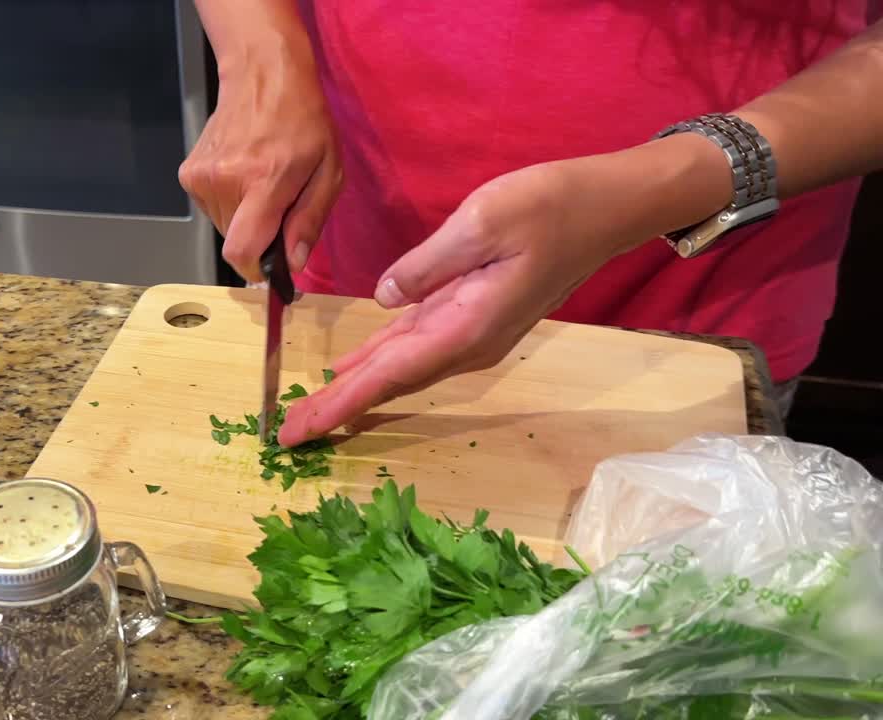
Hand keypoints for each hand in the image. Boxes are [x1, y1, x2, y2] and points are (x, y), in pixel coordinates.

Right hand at [178, 48, 341, 281]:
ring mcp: (201, 177)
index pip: (241, 250)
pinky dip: (229, 202)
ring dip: (244, 217)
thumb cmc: (304, 122)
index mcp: (263, 182)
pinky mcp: (188, 174)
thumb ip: (310, 219)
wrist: (262, 75)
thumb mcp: (328, 171)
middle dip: (258, 235)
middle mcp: (225, 182)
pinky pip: (211, 208)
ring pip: (223, 226)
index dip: (255, 269)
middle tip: (278, 204)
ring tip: (260, 183)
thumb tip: (293, 263)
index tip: (270, 265)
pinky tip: (243, 174)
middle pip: (236, 241)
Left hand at [276, 136, 732, 446]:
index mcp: (465, 327)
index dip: (339, 405)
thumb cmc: (548, 207)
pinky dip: (377, 362)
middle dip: (337, 410)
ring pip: (398, 370)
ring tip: (309, 411)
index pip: (388, 375)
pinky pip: (411, 348)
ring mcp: (468, 333)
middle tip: (287, 433)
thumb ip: (428, 265)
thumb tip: (384, 299)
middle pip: (388, 385)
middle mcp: (465, 343)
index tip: (298, 431)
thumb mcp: (482, 222)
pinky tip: (350, 370)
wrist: (604, 208)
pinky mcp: (469, 315)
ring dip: (353, 391)